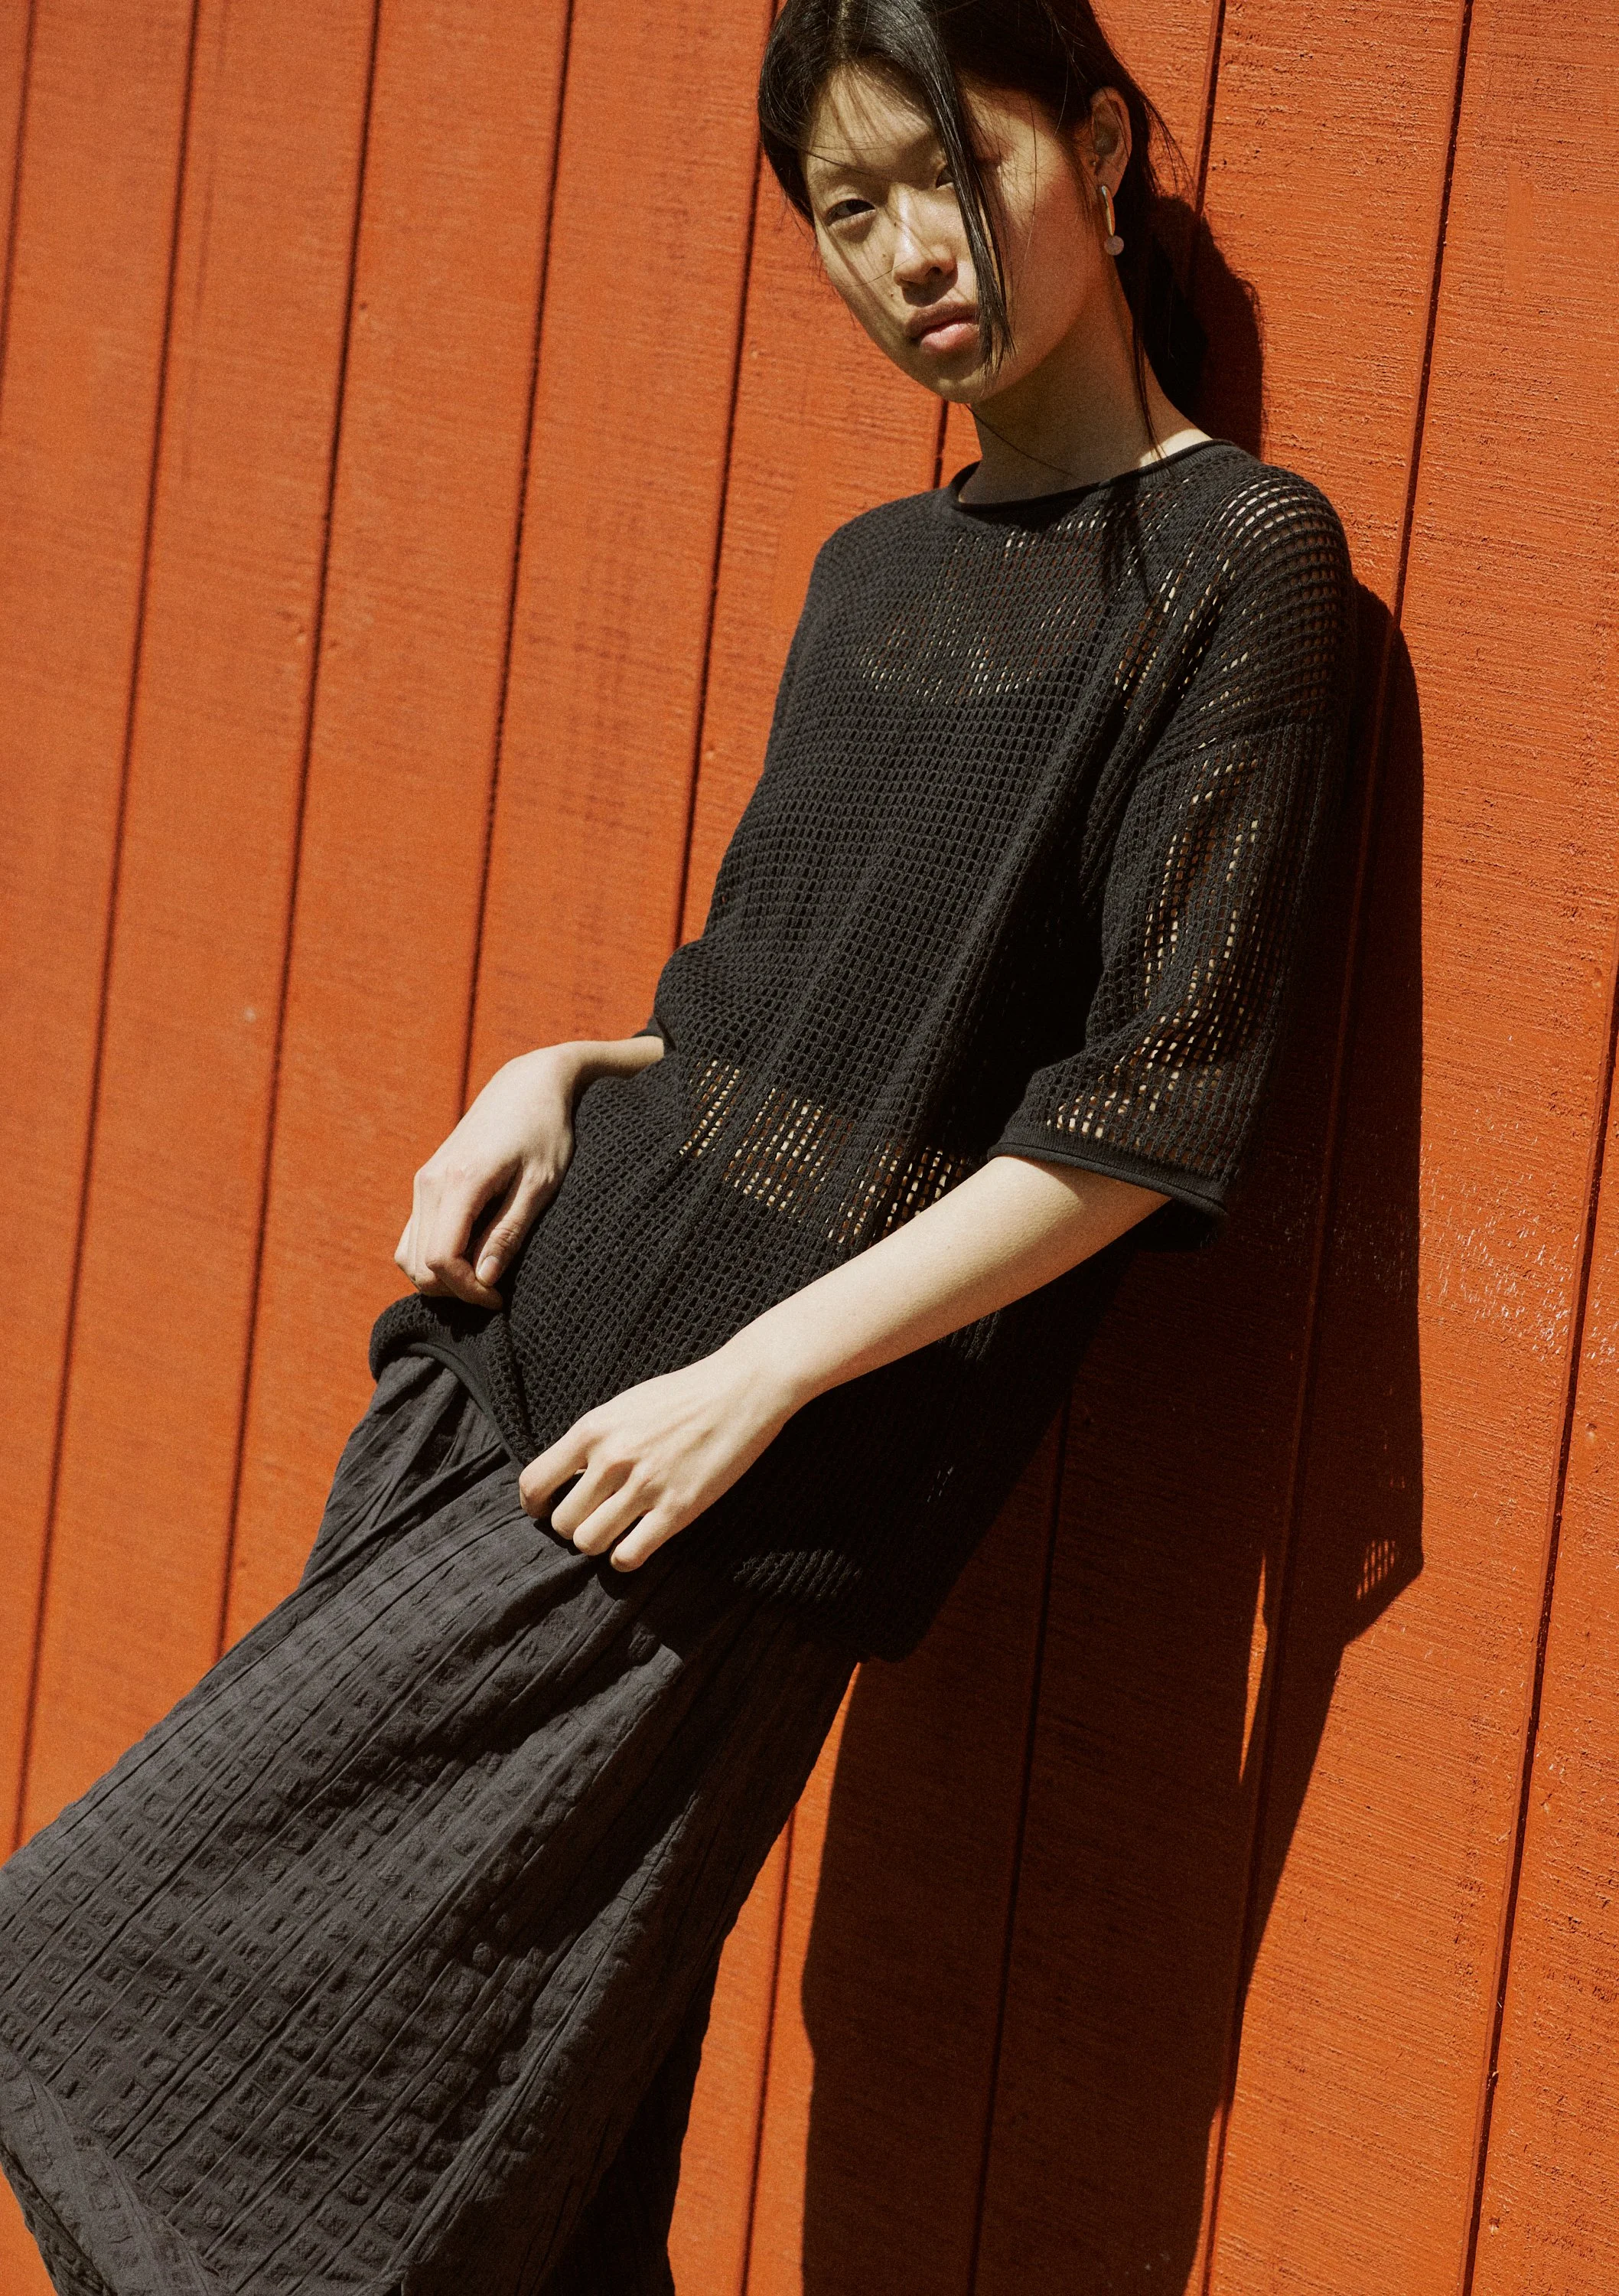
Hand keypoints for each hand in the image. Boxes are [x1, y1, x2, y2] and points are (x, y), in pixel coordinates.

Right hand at [394, 1047, 585, 1309]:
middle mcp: (430, 1182)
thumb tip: (484, 1280)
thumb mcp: (541, 1185)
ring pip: (408, 1256)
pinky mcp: (425, 1183)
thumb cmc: (545, 1132)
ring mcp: (423, 1181)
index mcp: (461, 1181)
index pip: (442, 1260)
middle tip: (497, 1291)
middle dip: (455, 1290)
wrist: (527, 1085)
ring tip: (484, 1274)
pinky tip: (469, 1256)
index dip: (468, 1291)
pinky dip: (431, 1259)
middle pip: (419, 1265)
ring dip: (440, 1278)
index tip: (500, 1298)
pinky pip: (413, 1237)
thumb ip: (509, 1232)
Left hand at [517, 1338, 799, 1570]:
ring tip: (618, 1529)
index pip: (534, 1483)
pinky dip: (626, 1557)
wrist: (741, 1390)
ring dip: (599, 1542)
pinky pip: (628, 1555)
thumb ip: (592, 1442)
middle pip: (562, 1522)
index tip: (547, 1509)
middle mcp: (612, 1459)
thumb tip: (566, 1481)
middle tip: (595, 1517)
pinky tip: (638, 1541)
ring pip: (589, 1543)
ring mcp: (644, 1486)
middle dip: (574, 1525)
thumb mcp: (623, 1407)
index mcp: (593, 1429)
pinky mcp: (677, 1510)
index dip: (535, 1505)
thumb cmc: (682, 1396)